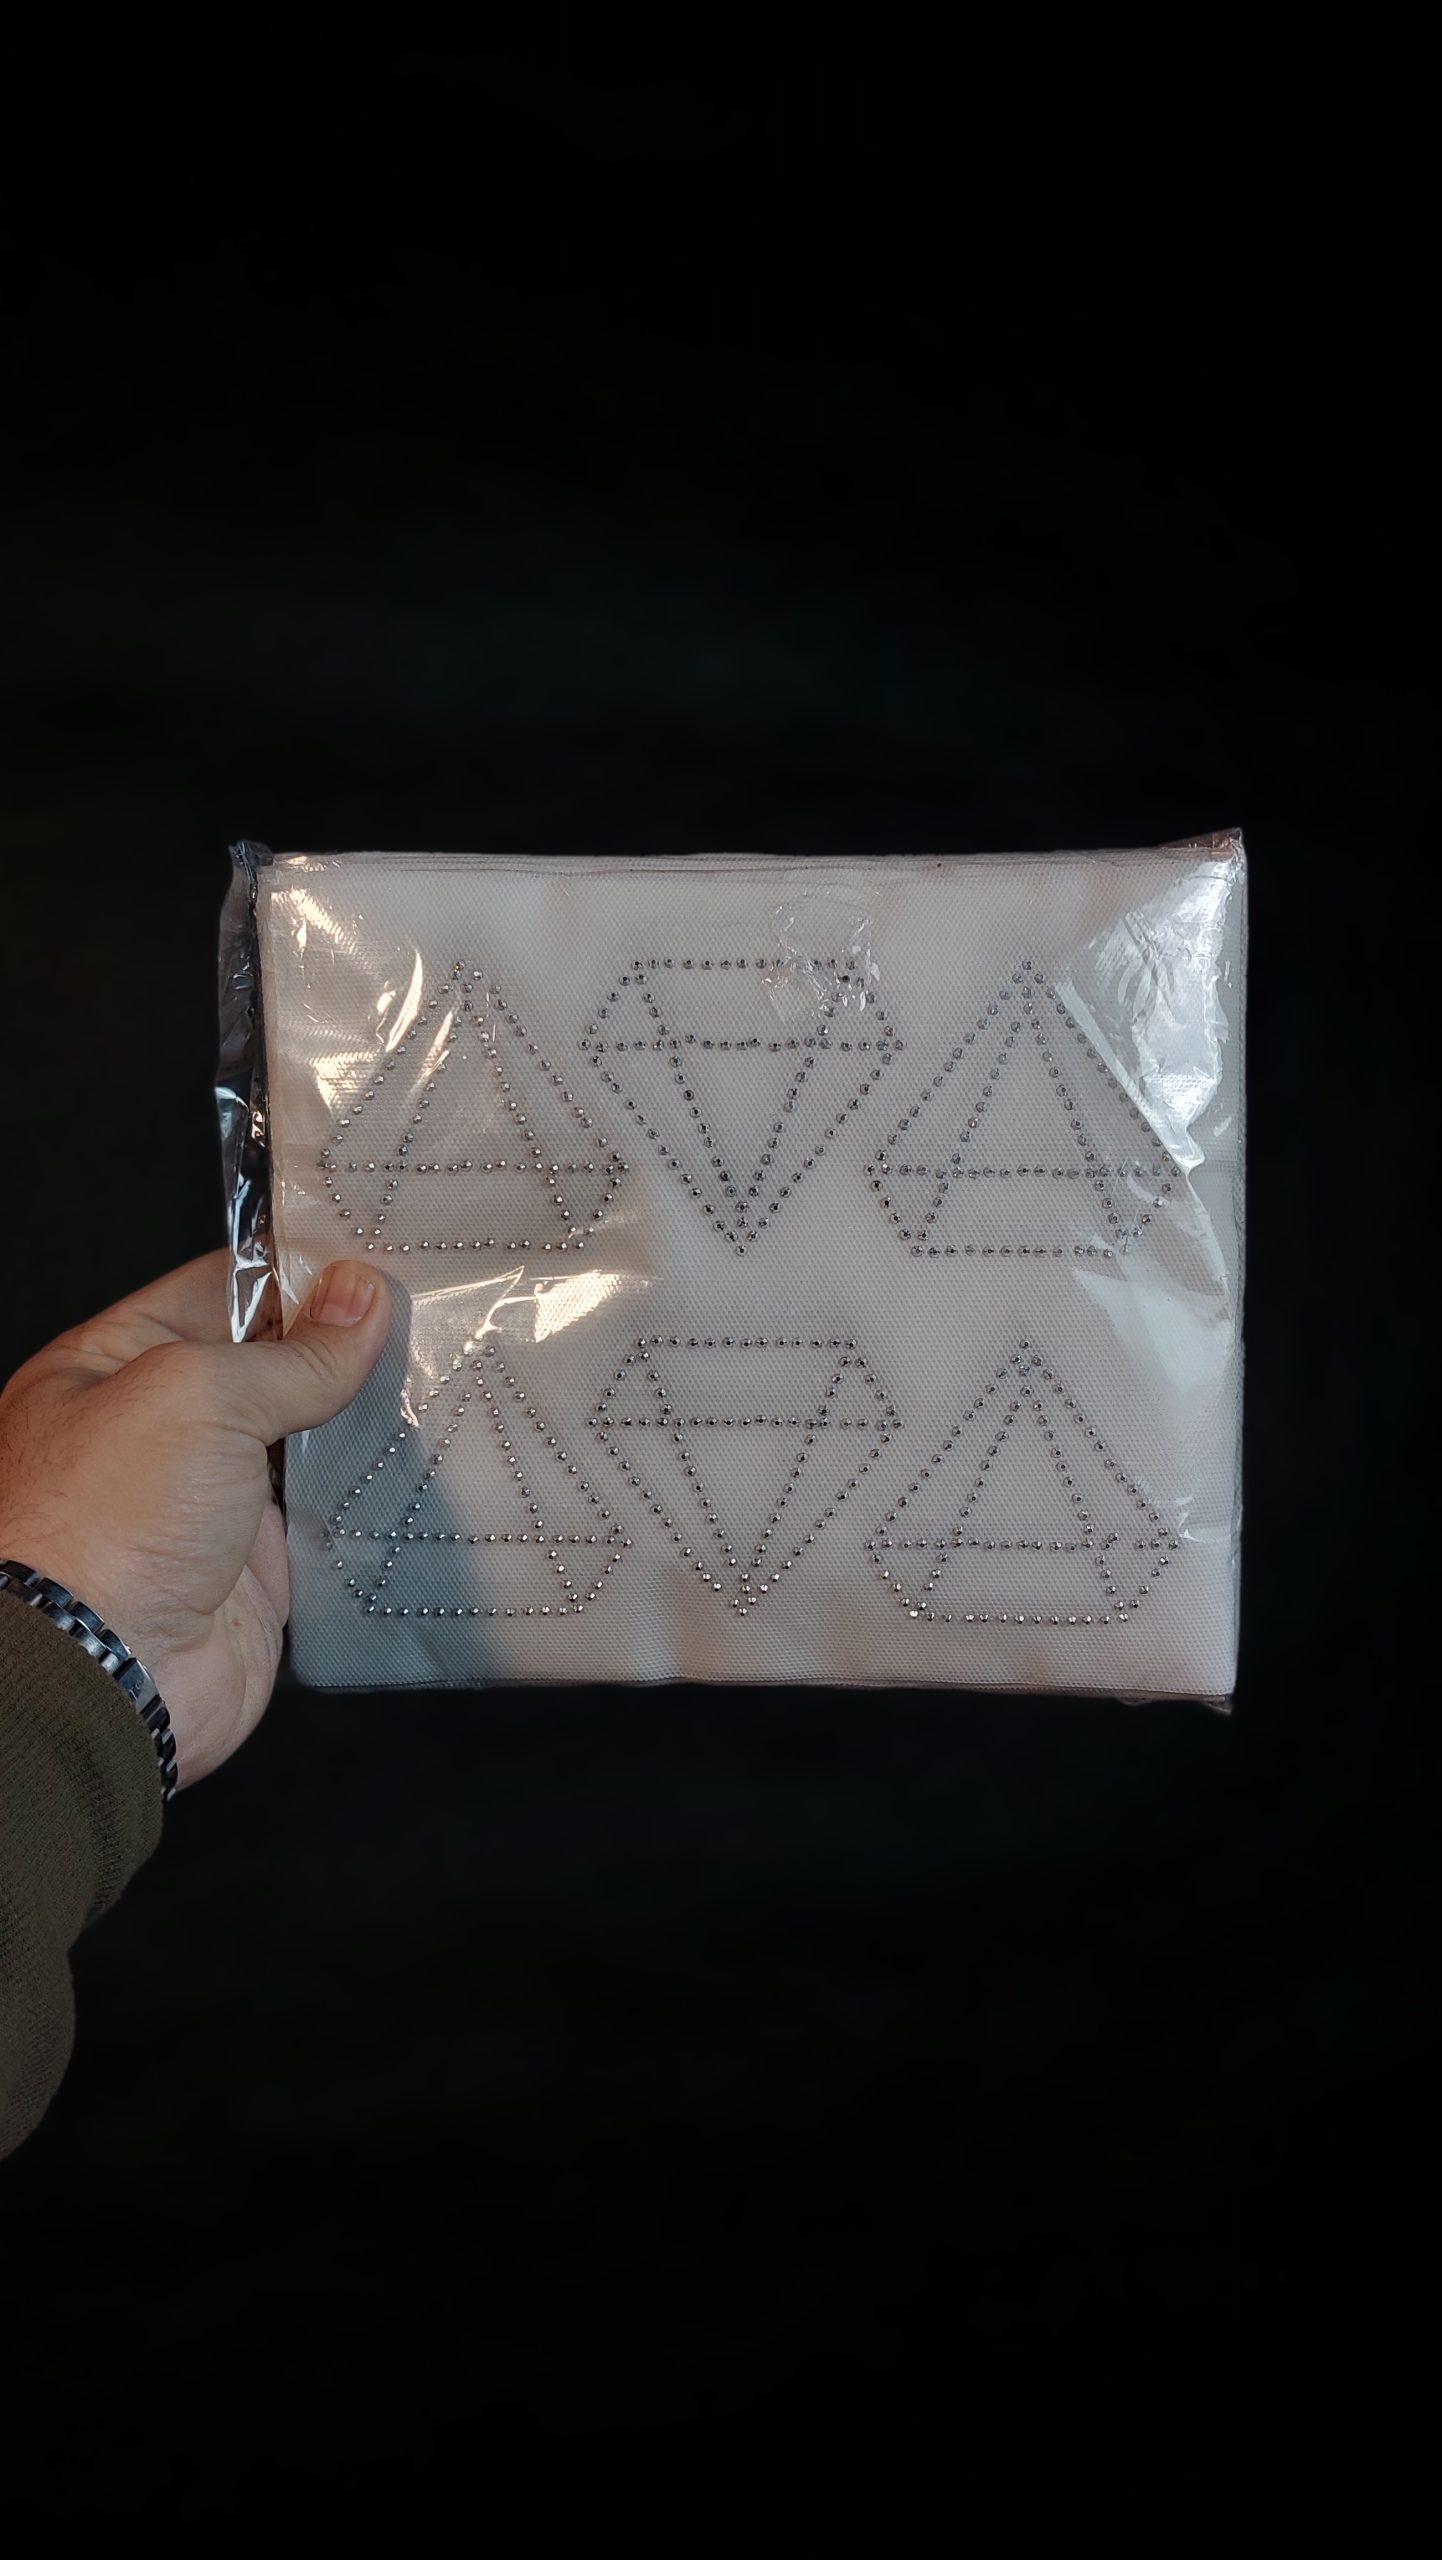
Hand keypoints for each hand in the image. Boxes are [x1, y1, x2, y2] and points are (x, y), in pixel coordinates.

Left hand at [0, 1252, 388, 1786]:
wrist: (103, 1675)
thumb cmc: (106, 1524)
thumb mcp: (198, 1396)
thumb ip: (292, 1352)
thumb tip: (361, 1296)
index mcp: (116, 1361)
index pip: (221, 1286)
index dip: (299, 1267)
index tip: (378, 1251)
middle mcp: (161, 1424)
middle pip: (268, 1358)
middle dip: (341, 1338)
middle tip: (429, 1306)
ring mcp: (210, 1494)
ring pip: (304, 1432)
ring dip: (362, 1410)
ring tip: (442, 1368)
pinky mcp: (259, 1560)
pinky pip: (326, 1507)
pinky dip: (369, 1485)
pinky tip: (422, 1450)